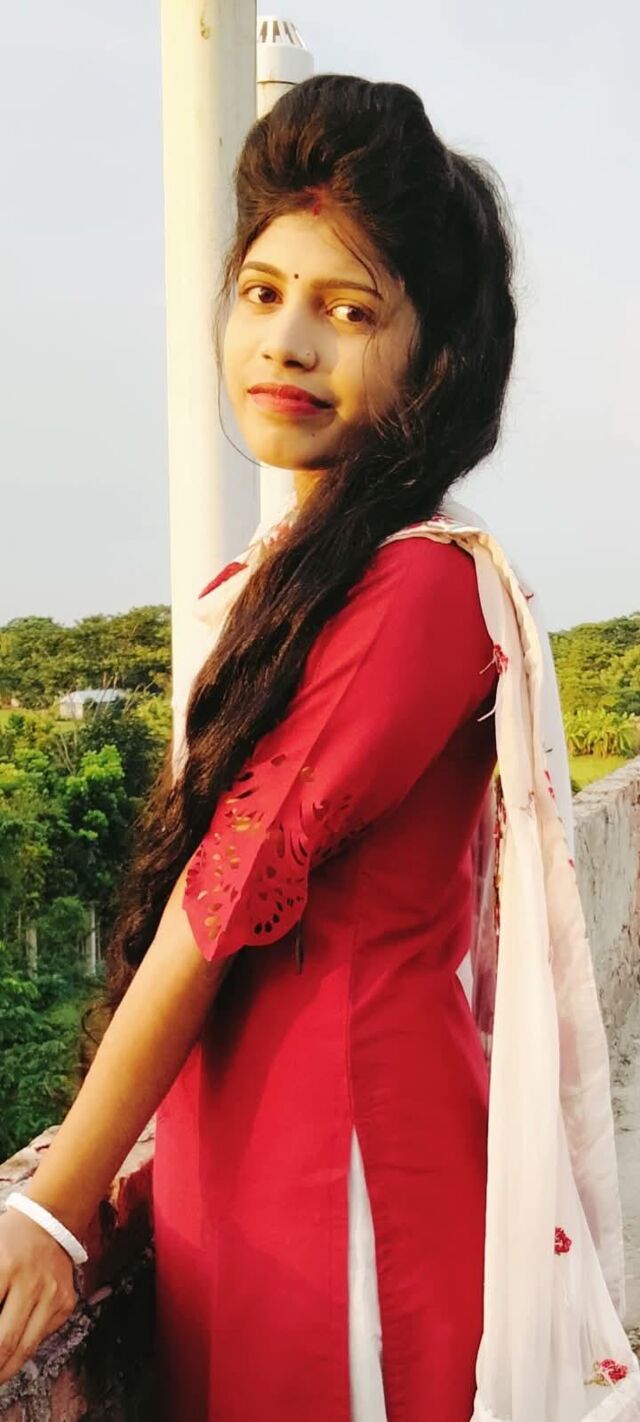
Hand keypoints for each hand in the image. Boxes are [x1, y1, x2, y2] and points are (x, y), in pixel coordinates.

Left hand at [0, 1207, 77, 1383]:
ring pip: (26, 1349)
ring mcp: (53, 1294)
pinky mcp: (66, 1303)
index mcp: (4, 1267)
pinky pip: (42, 1337)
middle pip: (5, 1343)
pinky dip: (25, 1349)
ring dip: (6, 1369)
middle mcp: (32, 1282)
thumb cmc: (8, 1241)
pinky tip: (13, 1352)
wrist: (48, 1221)